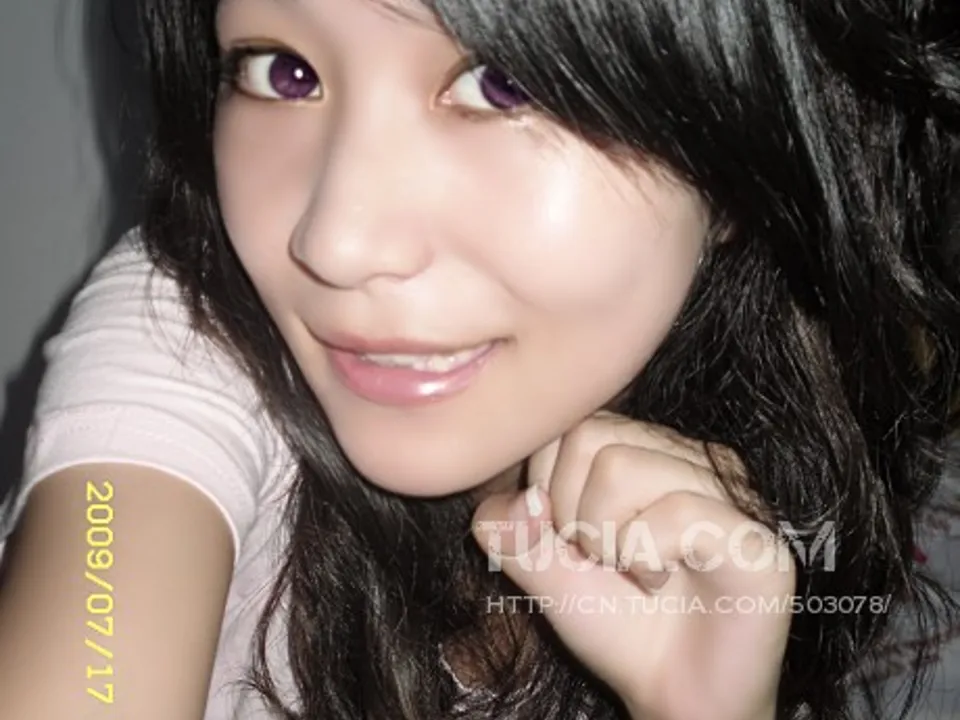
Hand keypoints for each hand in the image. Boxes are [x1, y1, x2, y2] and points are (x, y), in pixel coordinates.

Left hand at [472, 412, 792, 719]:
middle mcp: (685, 455)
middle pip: (587, 438)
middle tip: (603, 558)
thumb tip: (521, 500)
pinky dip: (645, 557)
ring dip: (607, 538)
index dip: (547, 490)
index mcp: (641, 449)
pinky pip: (676, 513)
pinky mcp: (754, 535)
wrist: (673, 694)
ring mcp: (725, 489)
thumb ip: (511, 531)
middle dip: (572, 513)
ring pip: (622, 468)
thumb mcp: (542, 572)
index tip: (571, 541)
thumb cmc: (616, 622)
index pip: (566, 427)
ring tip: (633, 570)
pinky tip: (659, 582)